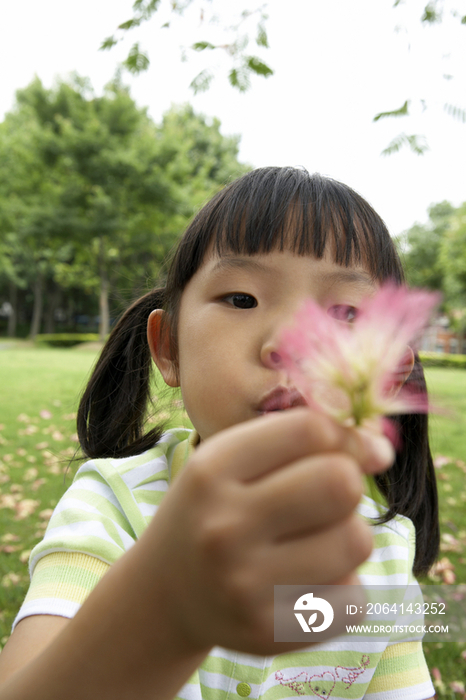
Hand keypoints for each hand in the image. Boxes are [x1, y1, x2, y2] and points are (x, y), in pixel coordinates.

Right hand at [142, 408, 393, 654]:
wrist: (166, 592)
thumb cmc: (214, 511)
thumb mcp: (232, 461)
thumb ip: (298, 442)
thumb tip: (382, 450)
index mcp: (212, 469)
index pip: (309, 430)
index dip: (347, 436)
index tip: (358, 451)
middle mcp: (224, 526)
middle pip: (341, 484)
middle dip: (347, 484)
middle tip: (328, 498)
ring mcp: (244, 585)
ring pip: (357, 541)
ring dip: (348, 535)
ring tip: (315, 540)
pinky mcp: (268, 633)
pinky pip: (354, 599)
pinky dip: (344, 587)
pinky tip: (310, 581)